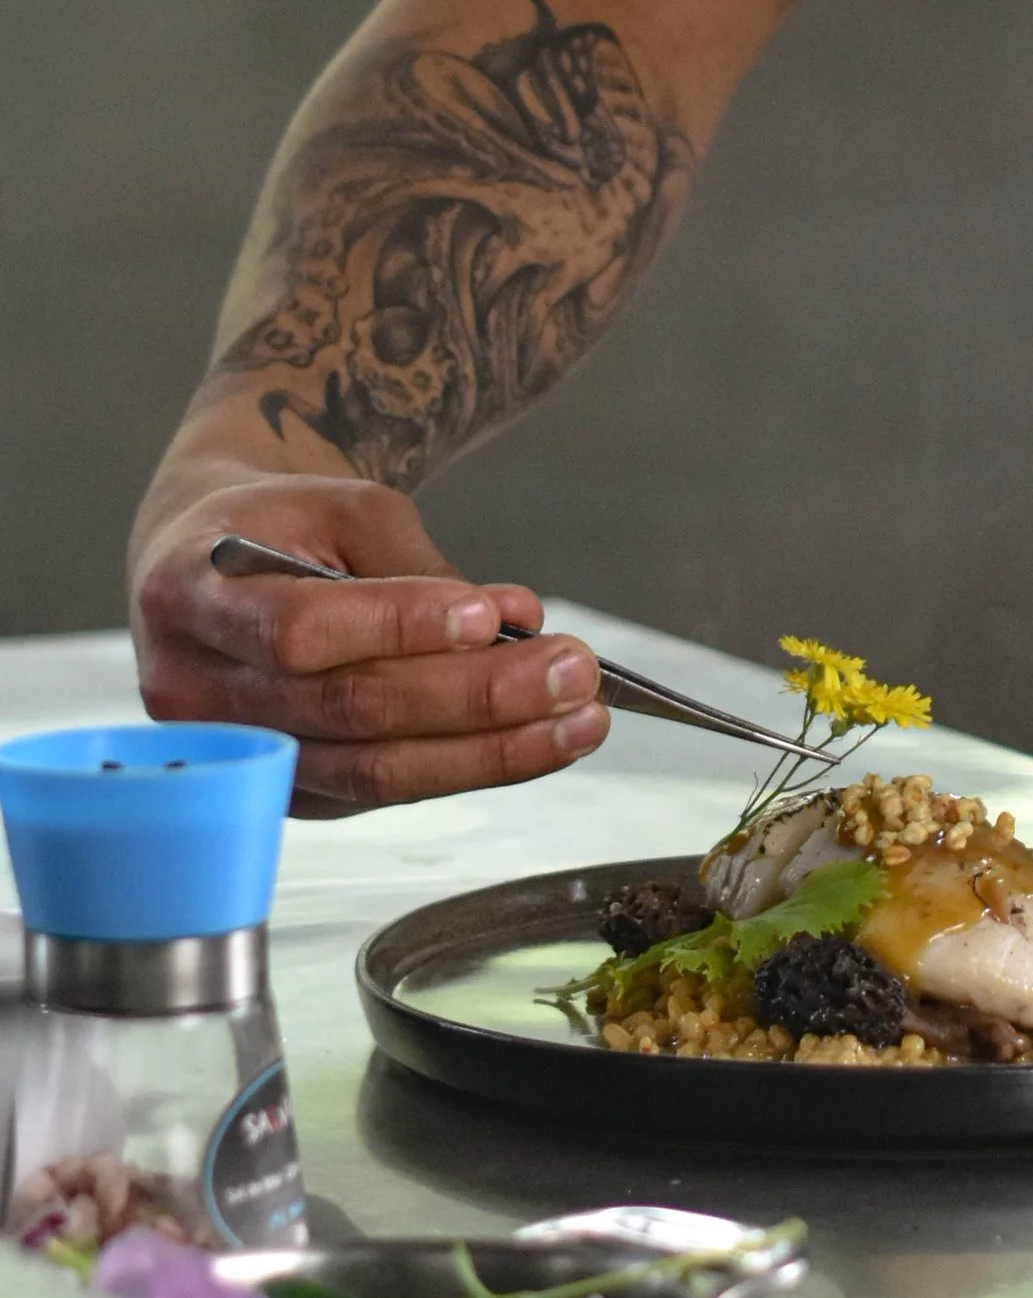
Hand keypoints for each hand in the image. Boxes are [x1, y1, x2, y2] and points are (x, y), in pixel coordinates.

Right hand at [130, 469, 609, 814]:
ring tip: (579, 718)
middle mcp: (195, 689)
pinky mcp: (287, 790)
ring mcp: (238, 754)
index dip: (397, 626)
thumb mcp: (342, 507)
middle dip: (474, 696)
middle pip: (348, 709)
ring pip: (371, 770)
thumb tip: (515, 621)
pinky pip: (383, 790)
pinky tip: (537, 740)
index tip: (489, 615)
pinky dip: (468, 767)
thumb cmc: (282, 524)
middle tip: (573, 670)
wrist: (215, 566)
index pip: (298, 629)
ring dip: (490, 751)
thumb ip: (420, 564)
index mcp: (189, 595)